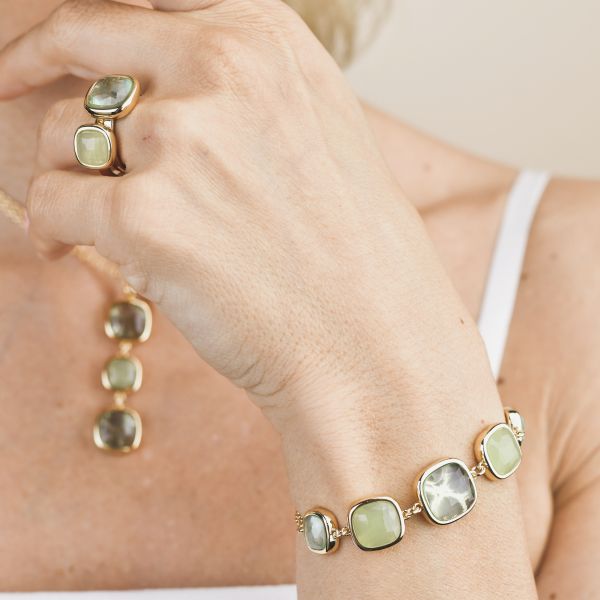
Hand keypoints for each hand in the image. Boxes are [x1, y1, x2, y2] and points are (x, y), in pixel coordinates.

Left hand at [0, 0, 482, 428]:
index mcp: (263, 39)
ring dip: (60, 175)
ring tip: (85, 224)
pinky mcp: (145, 216)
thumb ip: (243, 88)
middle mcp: (220, 67)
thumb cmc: (351, 250)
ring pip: (59, 136)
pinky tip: (75, 252)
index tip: (51, 49)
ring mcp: (181, 138)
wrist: (371, 339)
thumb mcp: (315, 131)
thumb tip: (165, 83)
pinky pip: (50, 204)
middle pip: (81, 43)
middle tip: (5, 93)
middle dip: (30, 70)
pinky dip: (51, 231)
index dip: (85, 28)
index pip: (140, 1)